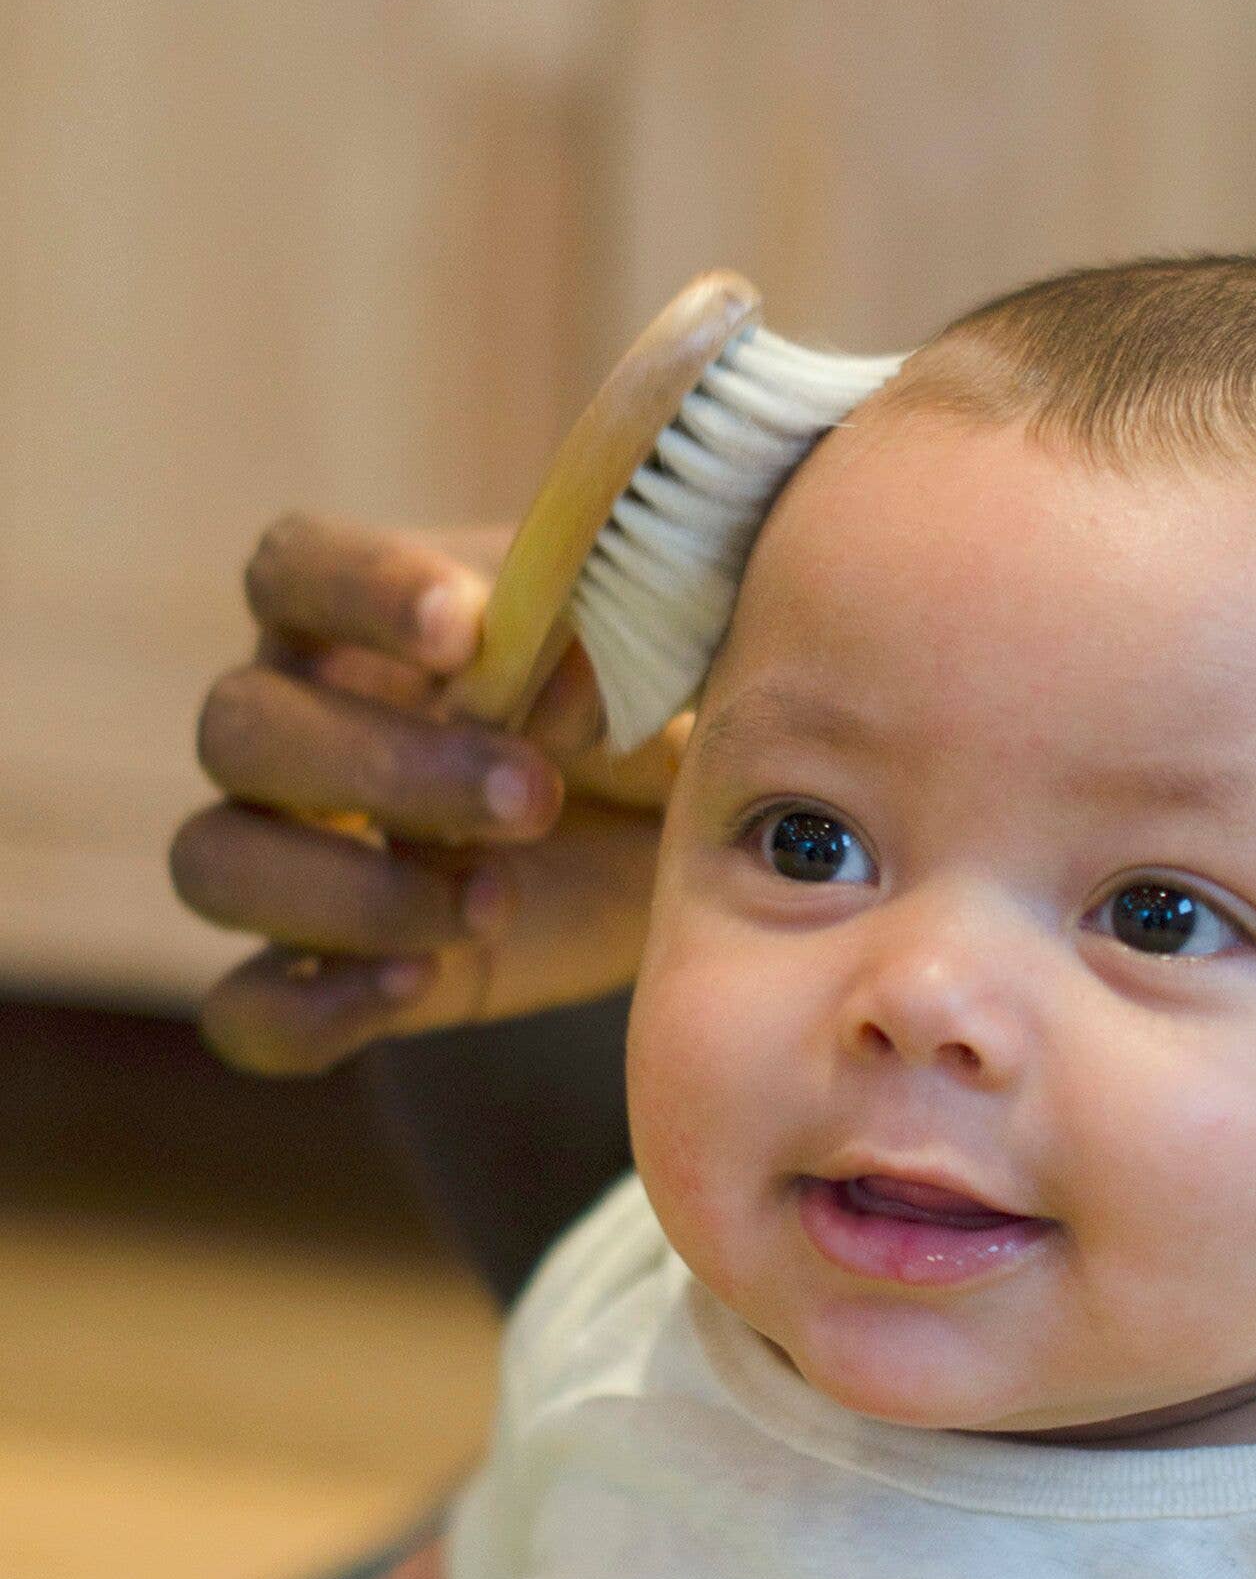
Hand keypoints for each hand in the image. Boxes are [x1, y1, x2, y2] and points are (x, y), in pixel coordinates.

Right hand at [173, 513, 677, 1073]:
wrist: (714, 857)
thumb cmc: (665, 727)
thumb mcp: (668, 676)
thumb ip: (620, 654)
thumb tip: (563, 679)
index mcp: (368, 621)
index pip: (297, 567)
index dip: (359, 589)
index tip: (467, 629)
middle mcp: (304, 730)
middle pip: (240, 729)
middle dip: (384, 768)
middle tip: (533, 797)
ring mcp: (300, 858)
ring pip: (217, 863)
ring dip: (350, 893)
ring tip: (497, 902)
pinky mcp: (333, 976)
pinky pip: (246, 1010)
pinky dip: (308, 1010)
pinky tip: (417, 984)